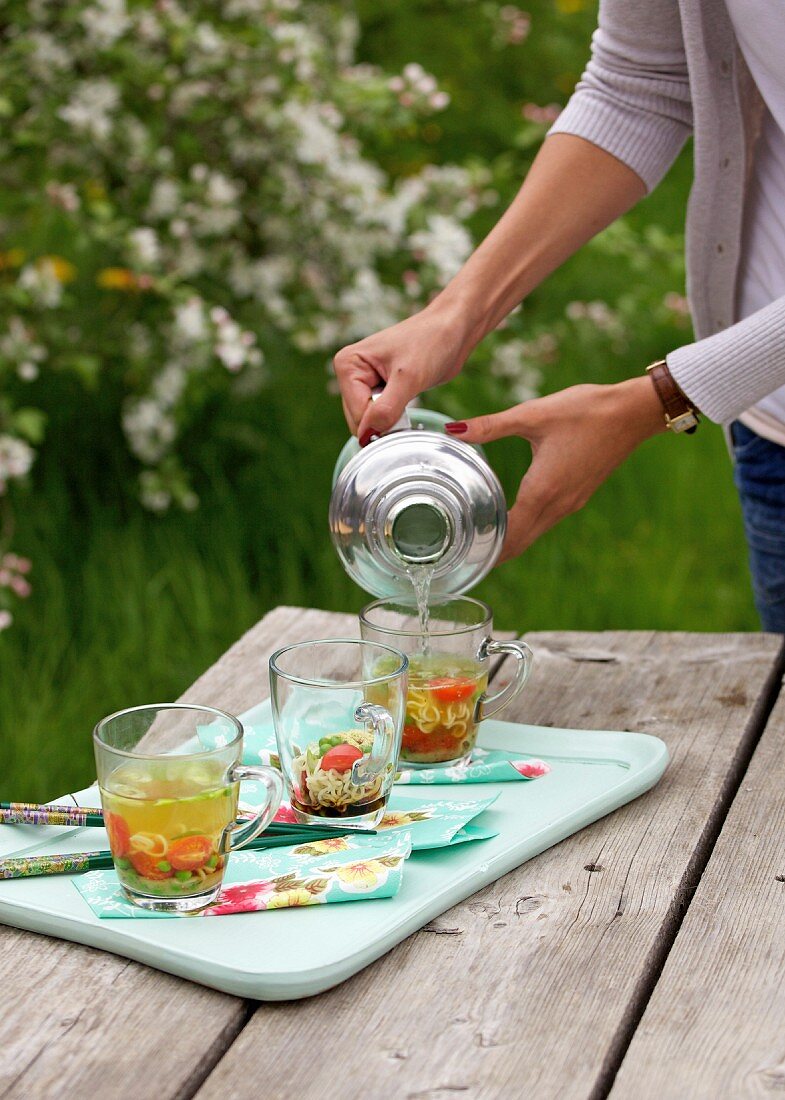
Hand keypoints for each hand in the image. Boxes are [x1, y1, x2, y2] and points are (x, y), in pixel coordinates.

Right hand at [333, 304, 472, 443]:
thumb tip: (367, 435)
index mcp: (348, 364)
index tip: (404, 412)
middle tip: (408, 402)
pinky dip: (395, 417)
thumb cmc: (431, 342)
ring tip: (409, 396)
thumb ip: (386, 409)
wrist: (453, 328)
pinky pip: (381, 415)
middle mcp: (350, 372)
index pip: (356, 413)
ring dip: (391, 419)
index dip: (380, 421)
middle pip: (359, 419)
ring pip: (370, 420)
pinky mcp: (379, 388)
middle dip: (384, 421)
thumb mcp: (409, 378)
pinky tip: (408, 399)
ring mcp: (364, 381)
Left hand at [446, 376, 665, 559]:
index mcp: (543, 491)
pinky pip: (546, 521)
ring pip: (534, 533)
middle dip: (492, 553)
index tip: (462, 559)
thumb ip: (490, 426)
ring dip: (509, 541)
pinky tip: (511, 518)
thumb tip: (452, 430)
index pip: (509, 536)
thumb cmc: (584, 411)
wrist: (632, 412)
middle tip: (462, 556)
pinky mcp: (578, 495)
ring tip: (479, 542)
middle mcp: (558, 505)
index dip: (485, 551)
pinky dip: (525, 528)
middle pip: (520, 543)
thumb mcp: (533, 414)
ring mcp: (571, 503)